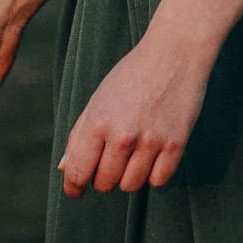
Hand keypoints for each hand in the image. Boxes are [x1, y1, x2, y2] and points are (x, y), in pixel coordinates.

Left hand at [59, 33, 213, 197]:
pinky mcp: (176, 144)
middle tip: (111, 159)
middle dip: (103, 177)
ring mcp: (151, 140)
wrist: (175, 52)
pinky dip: (154, 173)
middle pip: (105, 183)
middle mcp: (122, 134)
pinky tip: (153, 154)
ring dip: (129, 176)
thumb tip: (65, 169)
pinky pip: (158, 180)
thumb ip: (80, 135)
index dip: (74, 186)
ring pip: (131, 185)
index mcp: (98, 121)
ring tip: (133, 154)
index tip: (76, 190)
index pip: (78, 172)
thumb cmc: (132, 74)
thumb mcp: (99, 98)